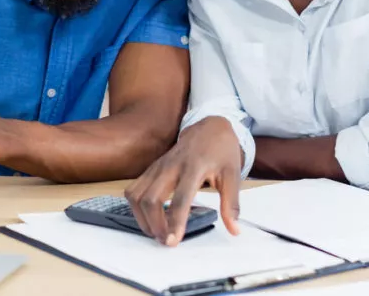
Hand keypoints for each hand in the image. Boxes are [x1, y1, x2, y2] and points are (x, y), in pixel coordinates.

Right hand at [124, 116, 242, 246]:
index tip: (173, 241)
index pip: (180, 198)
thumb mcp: (233, 175)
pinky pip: (134, 190)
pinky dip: (136, 208)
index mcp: (194, 167)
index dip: (175, 221)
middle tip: (166, 242)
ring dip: (142, 218)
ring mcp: (157, 166)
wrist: (209, 128)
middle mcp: (170, 166)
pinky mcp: (150, 169)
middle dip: (154, 224)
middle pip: (150, 198)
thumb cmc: (221, 152)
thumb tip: (234, 230)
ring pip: (136, 195)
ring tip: (156, 233)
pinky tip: (148, 218)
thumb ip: (232, 204)